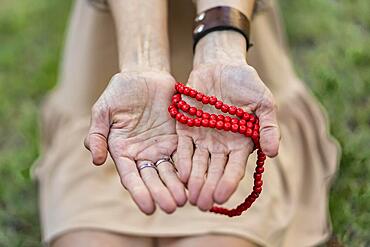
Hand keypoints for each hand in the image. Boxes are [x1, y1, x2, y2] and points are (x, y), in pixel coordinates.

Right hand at [84, 71, 185, 214]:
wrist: (143, 75)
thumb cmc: (119, 92)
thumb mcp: (103, 110)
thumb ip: (96, 134)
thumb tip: (96, 161)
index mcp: (123, 151)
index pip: (131, 177)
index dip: (140, 192)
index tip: (149, 208)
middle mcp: (143, 154)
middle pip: (153, 178)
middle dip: (161, 193)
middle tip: (171, 207)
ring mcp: (162, 147)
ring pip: (170, 171)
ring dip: (177, 186)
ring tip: (185, 199)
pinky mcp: (178, 137)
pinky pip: (184, 154)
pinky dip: (189, 167)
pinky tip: (196, 179)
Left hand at [176, 32, 279, 210]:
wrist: (222, 66)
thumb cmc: (246, 84)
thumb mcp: (263, 103)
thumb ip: (269, 127)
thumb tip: (274, 152)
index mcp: (240, 143)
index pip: (234, 168)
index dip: (228, 183)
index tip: (220, 198)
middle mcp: (220, 145)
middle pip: (214, 171)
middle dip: (208, 188)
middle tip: (201, 204)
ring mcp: (201, 138)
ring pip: (197, 164)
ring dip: (194, 181)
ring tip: (189, 198)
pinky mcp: (185, 128)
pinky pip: (182, 148)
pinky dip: (182, 160)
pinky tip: (180, 174)